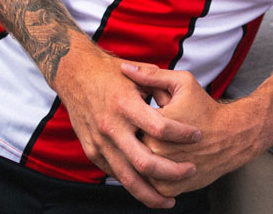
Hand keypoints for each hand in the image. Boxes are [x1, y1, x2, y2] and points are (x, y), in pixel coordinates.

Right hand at [54, 43, 201, 208]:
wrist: (75, 74)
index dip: (182, 134)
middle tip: (191, 170)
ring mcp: (100, 142)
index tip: (198, 135)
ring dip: (152, 194)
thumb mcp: (135, 73)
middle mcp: (112, 126)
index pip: (161, 127)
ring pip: (129, 179)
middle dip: (172, 172)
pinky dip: (133, 185)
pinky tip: (148, 188)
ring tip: (170, 201)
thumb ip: (158, 86)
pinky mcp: (92, 151)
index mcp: (125, 104)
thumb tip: (181, 102)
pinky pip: (116, 174)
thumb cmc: (109, 72)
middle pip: (146, 162)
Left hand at [120, 63, 260, 197]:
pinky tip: (163, 158)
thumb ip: (151, 75)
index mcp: (152, 125)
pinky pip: (149, 183)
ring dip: (141, 156)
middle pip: (130, 144)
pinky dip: (152, 174)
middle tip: (152, 130)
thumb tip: (125, 67)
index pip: (127, 122)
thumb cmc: (204, 107)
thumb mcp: (181, 83)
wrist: (230, 137)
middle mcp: (155, 153)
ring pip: (137, 166)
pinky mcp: (170, 189)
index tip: (146, 113)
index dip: (135, 116)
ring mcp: (161, 174)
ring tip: (158, 144)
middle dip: (138, 135)